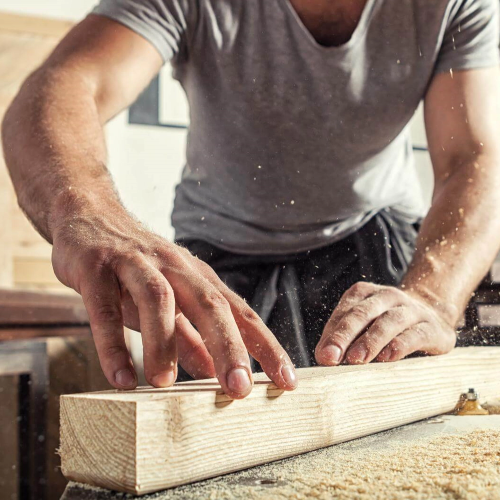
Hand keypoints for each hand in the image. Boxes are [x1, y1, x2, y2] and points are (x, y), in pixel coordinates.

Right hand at [51, 205, 296, 397]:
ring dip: (164, 343)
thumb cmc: (137, 266)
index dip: (265, 346)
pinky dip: (112, 343)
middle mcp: (175, 267)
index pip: (240, 312)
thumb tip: (213, 372)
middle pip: (210, 304)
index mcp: (198, 277)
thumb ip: (189, 336)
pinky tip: (120, 377)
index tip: (287, 381)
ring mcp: (136, 264)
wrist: (90, 215)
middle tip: (240, 390)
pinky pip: (105, 308)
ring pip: (159, 300)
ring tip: (165, 384)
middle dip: (229, 347)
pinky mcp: (97, 267)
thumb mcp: (169, 301)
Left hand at [315, 282, 455, 365]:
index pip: (344, 312)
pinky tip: (387, 358)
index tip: (323, 355)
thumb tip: (323, 357)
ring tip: (356, 359)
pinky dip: (399, 346)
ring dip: (370, 341)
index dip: (332, 334)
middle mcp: (387, 296)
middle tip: (331, 357)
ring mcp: (411, 310)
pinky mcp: (432, 328)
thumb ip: (343, 337)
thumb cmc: (387, 326)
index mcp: (364, 293)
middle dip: (343, 336)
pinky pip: (414, 335)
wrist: (434, 316)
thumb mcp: (364, 325)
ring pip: (388, 322)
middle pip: (361, 314)